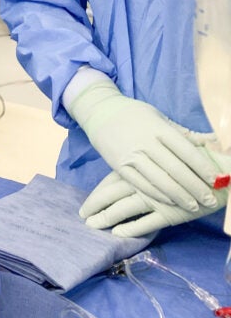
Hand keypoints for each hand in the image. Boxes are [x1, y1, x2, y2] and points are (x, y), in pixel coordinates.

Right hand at [66, 78, 218, 209]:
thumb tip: (214, 142)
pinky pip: (140, 184)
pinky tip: (170, 201)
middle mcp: (145, 143)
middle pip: (176, 169)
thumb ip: (185, 133)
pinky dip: (157, 194)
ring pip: (159, 180)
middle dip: (195, 187)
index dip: (204, 168)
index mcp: (158, 128)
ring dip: (179, 196)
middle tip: (210, 200)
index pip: (186, 151)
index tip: (218, 180)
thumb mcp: (160, 117)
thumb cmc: (134, 114)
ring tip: (194, 206)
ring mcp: (130, 155)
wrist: (99, 111)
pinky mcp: (118, 166)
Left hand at [80, 168, 228, 237]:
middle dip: (94, 206)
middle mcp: (144, 182)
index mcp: (141, 166)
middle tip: (83, 216)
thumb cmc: (193, 161)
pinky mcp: (170, 213)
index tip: (85, 204)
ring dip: (105, 218)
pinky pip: (145, 223)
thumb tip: (131, 161)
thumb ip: (148, 161)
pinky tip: (118, 233)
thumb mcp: (164, 158)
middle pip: (110, 195)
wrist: (223, 174)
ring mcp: (156, 198)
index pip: (110, 181)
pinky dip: (130, 228)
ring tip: (93, 226)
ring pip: (122, 209)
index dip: (96, 193)